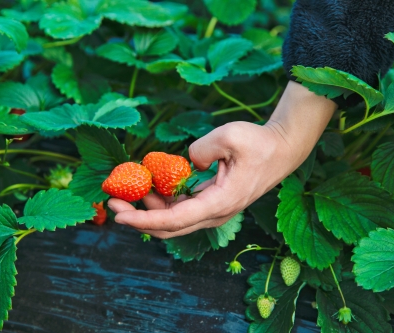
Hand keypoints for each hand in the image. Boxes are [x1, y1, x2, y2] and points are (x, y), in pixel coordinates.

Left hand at [108, 81, 336, 237]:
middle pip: (170, 227)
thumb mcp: (230, 136)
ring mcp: (214, 211)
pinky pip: (182, 209)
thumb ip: (201, 148)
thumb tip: (186, 162)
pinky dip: (163, 202)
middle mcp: (215, 213)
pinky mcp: (212, 203)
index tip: (119, 215)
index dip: (144, 220)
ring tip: (127, 191)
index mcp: (220, 203)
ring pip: (174, 220)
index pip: (175, 220)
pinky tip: (150, 187)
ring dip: (149, 210)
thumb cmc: (259, 143)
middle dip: (138, 218)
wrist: (282, 150)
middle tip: (112, 203)